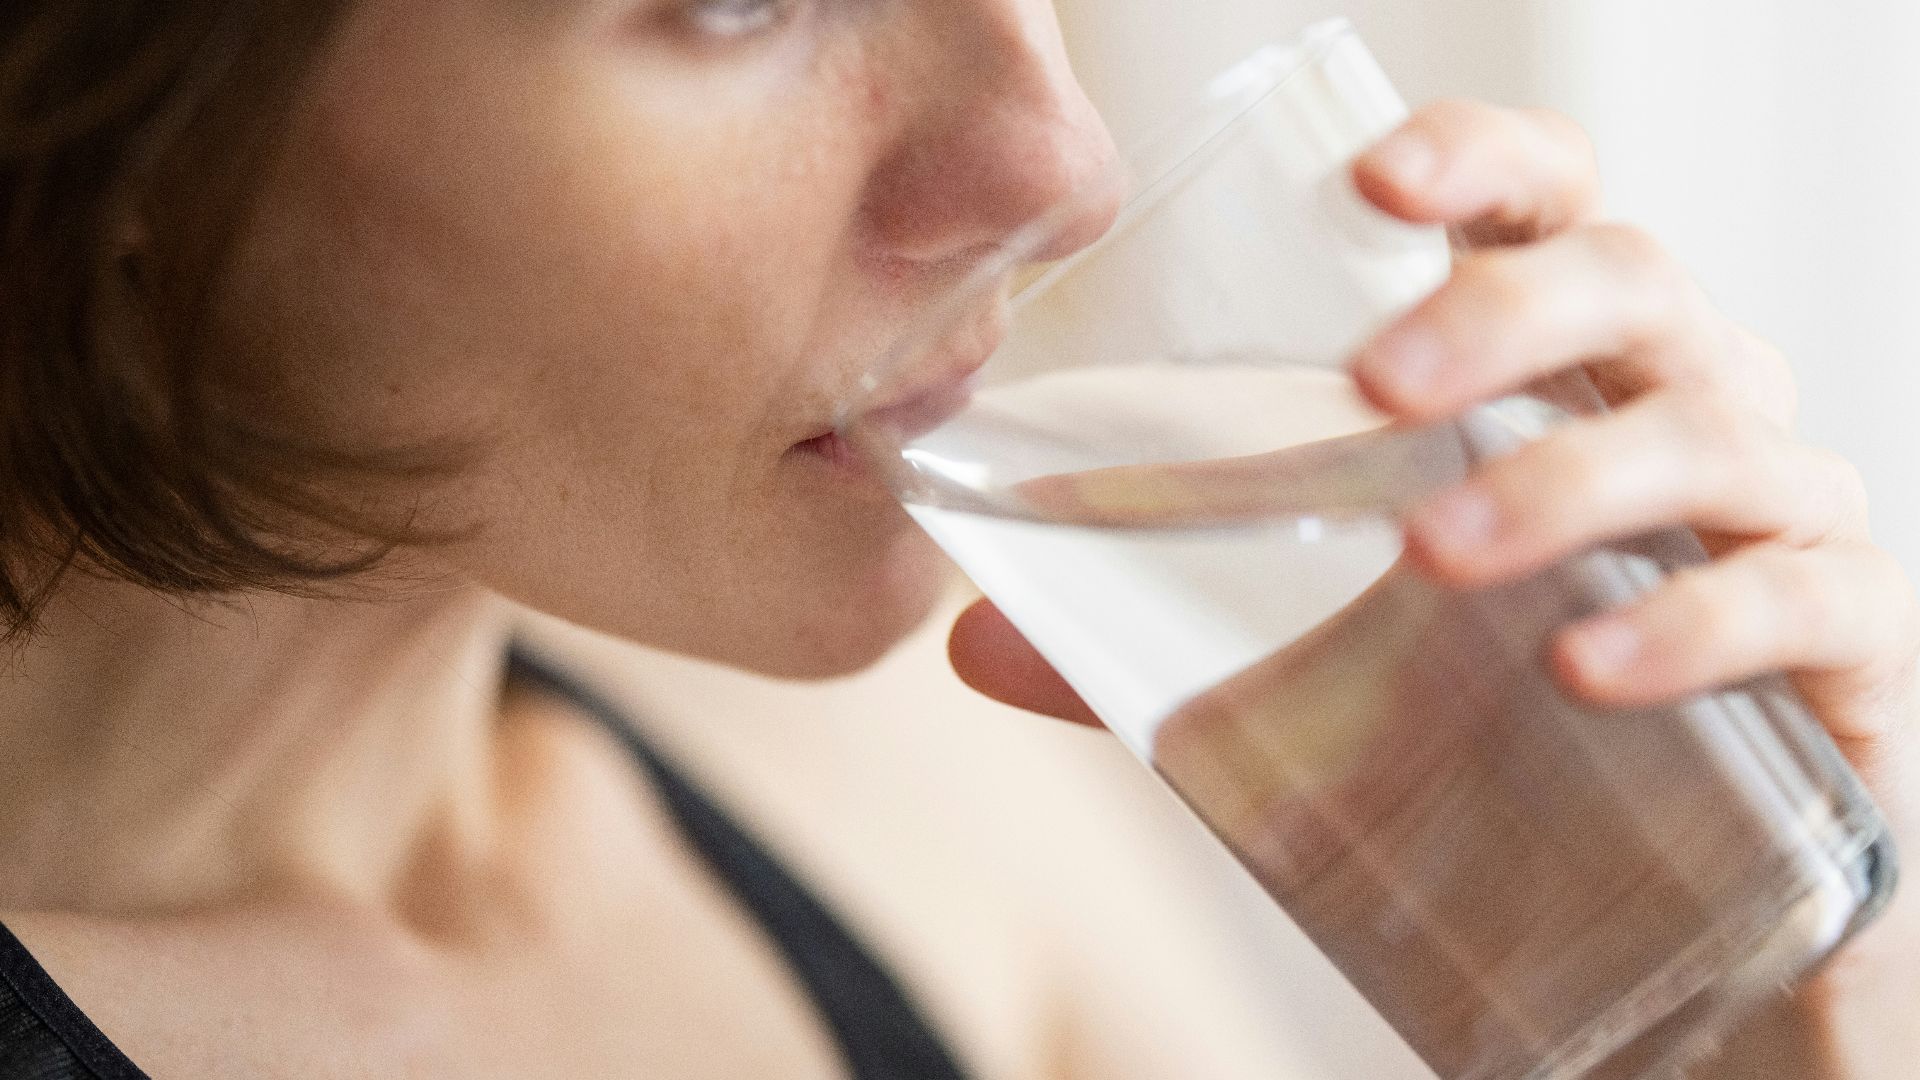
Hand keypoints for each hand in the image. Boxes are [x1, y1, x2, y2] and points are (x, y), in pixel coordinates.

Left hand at [949, 100, 1919, 1077]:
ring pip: (1713, 435)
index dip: (1482, 164)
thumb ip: (1167, 652)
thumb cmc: (1507, 752)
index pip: (1550, 215)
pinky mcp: (1853, 659)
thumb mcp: (1330, 681)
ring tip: (1437, 551)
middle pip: (1638, 286)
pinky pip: (1807, 601)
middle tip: (1378, 384)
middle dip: (1507, 314)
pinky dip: (1696, 622)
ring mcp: (1782, 528)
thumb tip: (974, 641)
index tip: (1372, 175)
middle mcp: (1685, 420)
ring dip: (1570, 478)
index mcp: (1564, 386)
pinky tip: (1585, 664)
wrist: (1680, 926)